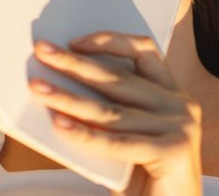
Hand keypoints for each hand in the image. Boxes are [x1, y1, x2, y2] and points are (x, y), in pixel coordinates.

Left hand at [29, 32, 202, 195]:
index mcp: (172, 94)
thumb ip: (109, 111)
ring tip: (39, 88)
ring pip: (111, 110)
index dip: (110, 41)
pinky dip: (85, 134)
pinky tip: (60, 124)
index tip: (74, 42)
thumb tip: (59, 84)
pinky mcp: (173, 151)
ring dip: (69, 97)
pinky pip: (117, 142)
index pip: (144, 51)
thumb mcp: (127, 135)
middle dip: (75, 64)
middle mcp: (180, 105)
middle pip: (119, 77)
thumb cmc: (144, 178)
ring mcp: (180, 127)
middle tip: (42, 52)